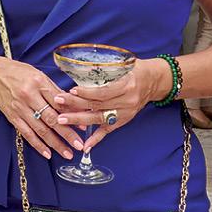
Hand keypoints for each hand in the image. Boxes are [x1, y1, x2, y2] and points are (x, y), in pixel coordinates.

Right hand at [0, 55, 82, 159]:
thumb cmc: (20, 73)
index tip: (84, 126)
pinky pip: (27, 133)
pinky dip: (37, 145)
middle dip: (67, 134)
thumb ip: (55, 91)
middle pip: (51, 118)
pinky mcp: (12, 117)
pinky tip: (47, 153)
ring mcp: (20, 108)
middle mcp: (29, 96)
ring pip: (40, 129)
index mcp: (39, 83)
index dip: (72, 115)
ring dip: (55, 143)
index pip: (59, 102)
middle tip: (79, 145)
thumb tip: (73, 106)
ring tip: (67, 153)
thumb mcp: (39, 75)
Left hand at [51, 57, 165, 149]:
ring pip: (99, 118)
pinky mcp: (123, 121)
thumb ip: (104, 70)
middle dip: (75, 104)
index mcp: (126, 85)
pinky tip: (85, 146)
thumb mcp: (123, 65)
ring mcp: (125, 113)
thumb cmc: (135, 70)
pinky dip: (96, 139)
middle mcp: (126, 101)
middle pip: (97, 105)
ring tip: (62, 120)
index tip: (70, 91)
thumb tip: (79, 72)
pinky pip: (108, 130)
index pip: (102, 92)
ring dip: (79, 120)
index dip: (86, 93)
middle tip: (58, 102)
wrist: (153, 81)